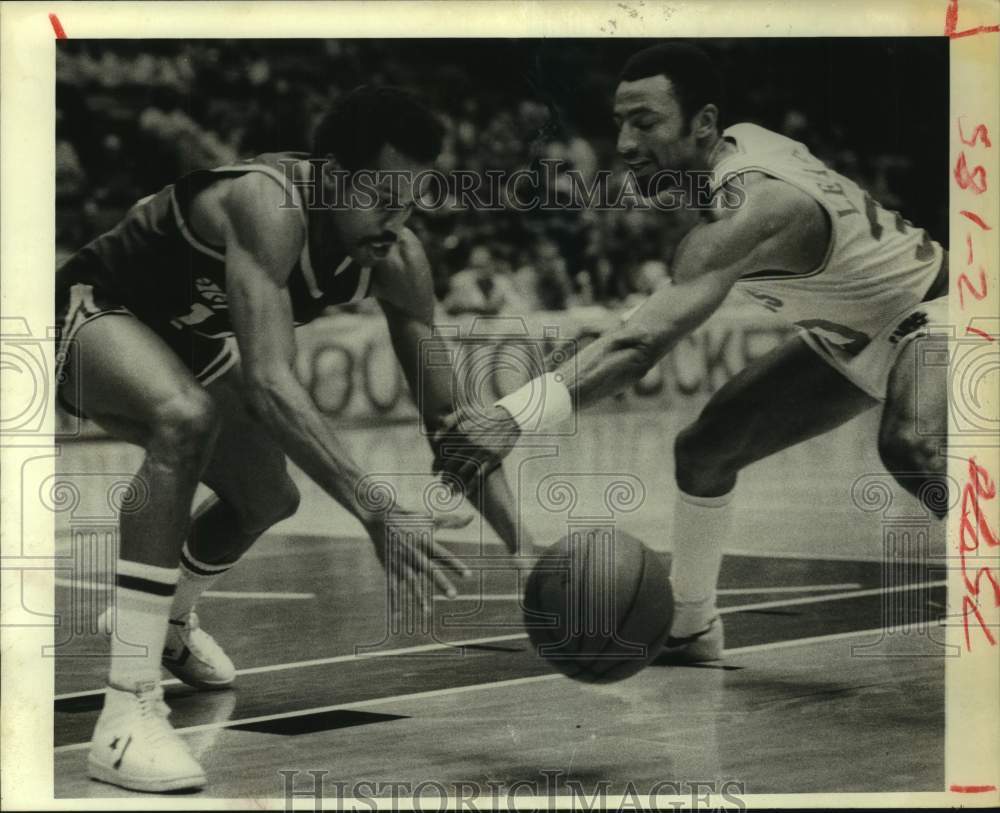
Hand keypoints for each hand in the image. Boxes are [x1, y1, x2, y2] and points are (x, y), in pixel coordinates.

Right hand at [363, 500, 472, 617]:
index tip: (468, 576)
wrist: (380, 518)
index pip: (443, 555)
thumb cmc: (410, 520)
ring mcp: (401, 562)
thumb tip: (472, 516)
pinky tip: (398, 616)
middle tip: (453, 595)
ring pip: (411, 582)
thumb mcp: (431, 520)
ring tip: (427, 612)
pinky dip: (395, 602)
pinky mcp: (389, 568)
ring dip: (419, 597)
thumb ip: (453, 522)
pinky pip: (392, 587)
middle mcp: (414, 553)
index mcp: (426, 542)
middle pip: (429, 570)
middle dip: (440, 583)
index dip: (455, 565)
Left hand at [432, 405, 520, 493]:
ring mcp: (480, 451)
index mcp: (459, 432)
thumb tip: (435, 439)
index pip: (442, 452)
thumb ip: (448, 422)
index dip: (436, 464)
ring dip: (454, 484)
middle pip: (450, 464)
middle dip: (445, 476)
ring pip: (462, 472)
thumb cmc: (484, 416)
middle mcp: (468, 442)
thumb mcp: (464, 412)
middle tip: (442, 483)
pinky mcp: (491, 458)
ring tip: (451, 491)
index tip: (434, 472)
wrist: (508, 418)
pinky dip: (470, 486)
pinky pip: (478, 475)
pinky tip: (465, 493)